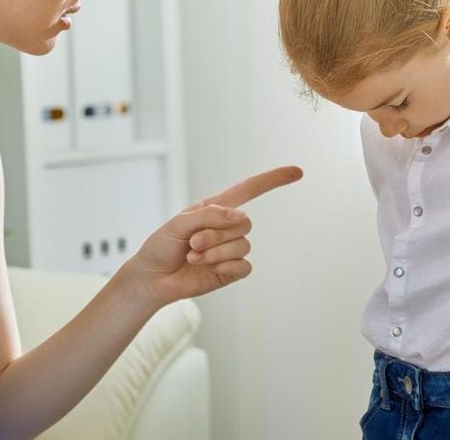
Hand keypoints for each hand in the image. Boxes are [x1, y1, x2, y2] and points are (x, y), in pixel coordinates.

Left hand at [125, 165, 302, 307]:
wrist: (152, 278)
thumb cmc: (161, 246)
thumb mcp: (179, 223)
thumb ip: (210, 215)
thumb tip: (241, 217)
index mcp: (215, 208)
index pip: (250, 189)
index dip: (273, 180)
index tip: (297, 172)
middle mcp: (226, 227)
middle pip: (245, 223)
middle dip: (216, 233)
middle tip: (192, 242)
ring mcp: (230, 250)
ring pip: (243, 245)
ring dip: (215, 252)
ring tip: (193, 256)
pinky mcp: (230, 271)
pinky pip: (244, 266)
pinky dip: (224, 266)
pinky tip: (206, 268)